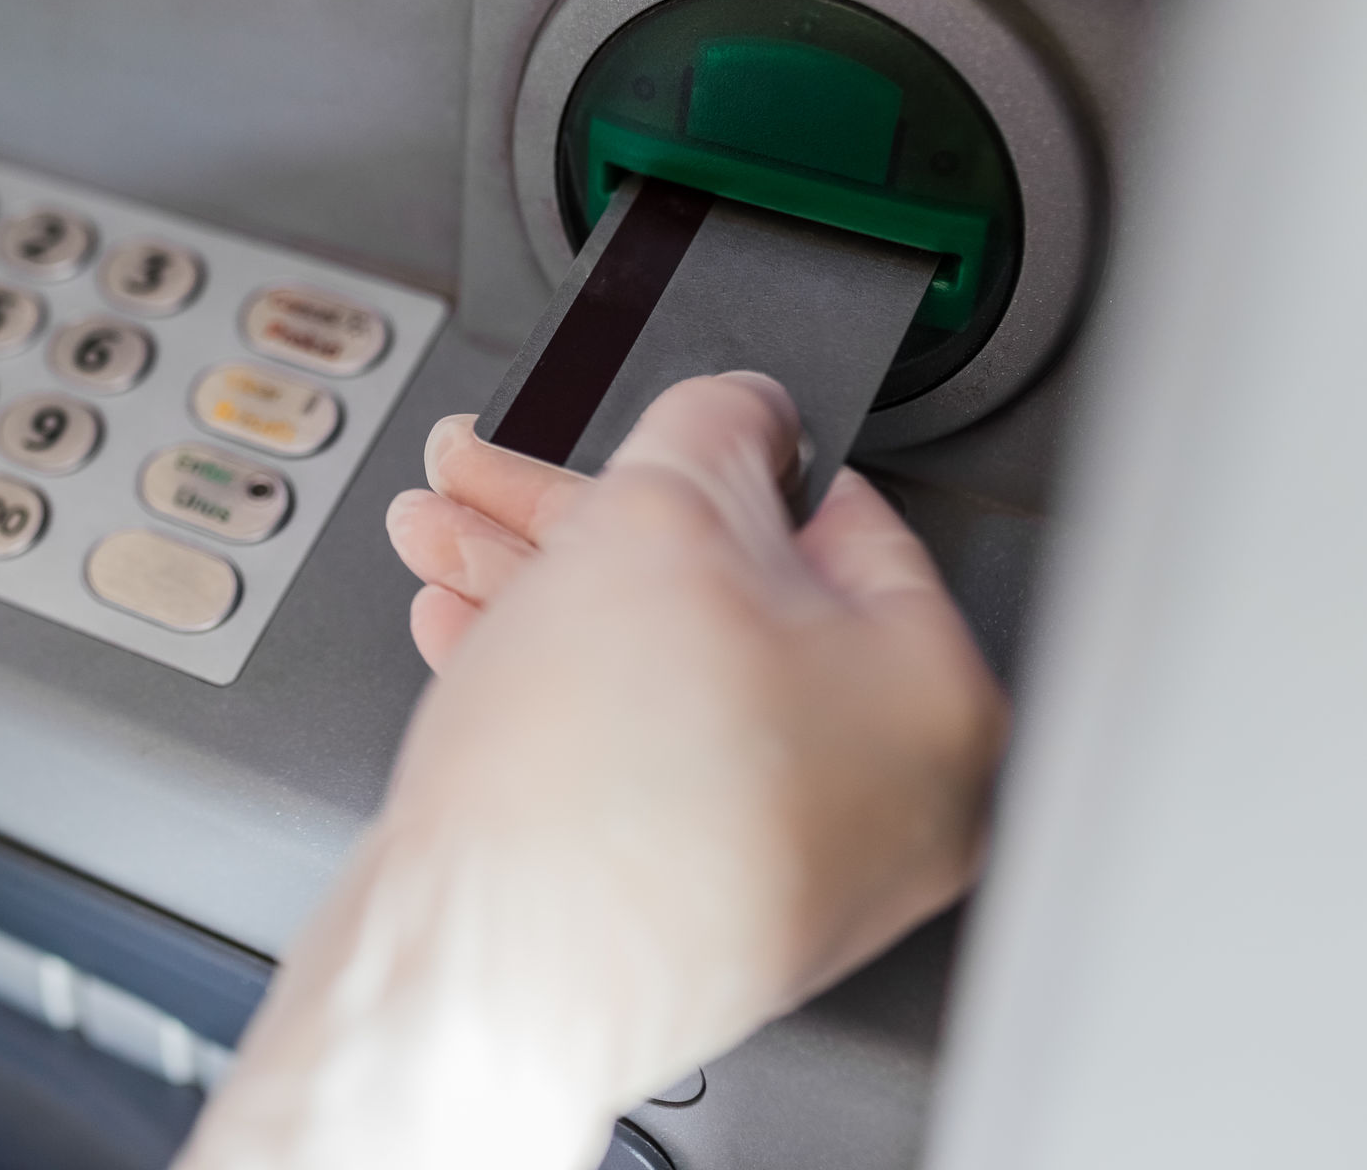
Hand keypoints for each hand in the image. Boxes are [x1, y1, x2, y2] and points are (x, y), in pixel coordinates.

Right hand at [177, 375, 1006, 1169]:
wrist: (486, 969)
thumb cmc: (595, 784)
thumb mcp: (659, 516)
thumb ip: (713, 425)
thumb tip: (742, 411)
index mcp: (935, 701)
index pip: (838, 516)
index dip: (714, 450)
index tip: (641, 429)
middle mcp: (885, 801)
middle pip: (727, 598)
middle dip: (580, 517)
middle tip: (496, 475)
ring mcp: (784, 866)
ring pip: (661, 673)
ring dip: (541, 584)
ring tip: (445, 539)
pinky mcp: (686, 906)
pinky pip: (628, 754)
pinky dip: (550, 680)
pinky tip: (468, 632)